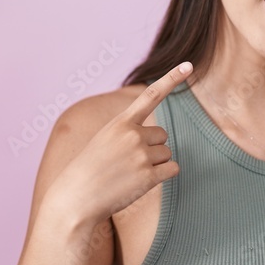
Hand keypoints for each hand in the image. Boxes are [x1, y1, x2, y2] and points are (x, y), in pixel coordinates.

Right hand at [45, 61, 192, 224]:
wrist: (75, 199)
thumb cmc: (88, 171)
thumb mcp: (103, 140)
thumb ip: (128, 132)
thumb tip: (159, 138)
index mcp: (120, 123)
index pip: (151, 95)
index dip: (172, 79)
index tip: (189, 65)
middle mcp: (133, 135)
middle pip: (162, 136)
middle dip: (151, 148)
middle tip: (127, 162)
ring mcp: (141, 156)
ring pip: (166, 154)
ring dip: (154, 165)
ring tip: (129, 174)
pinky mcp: (148, 177)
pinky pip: (172, 170)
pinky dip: (162, 176)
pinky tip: (140, 183)